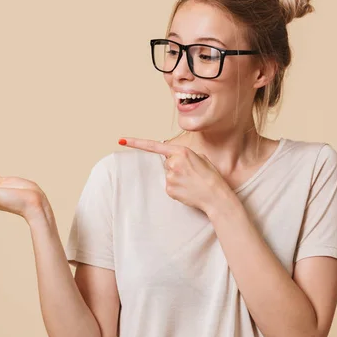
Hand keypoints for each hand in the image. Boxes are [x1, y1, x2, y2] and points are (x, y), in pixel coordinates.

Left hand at [118, 137, 232, 213]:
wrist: (215, 196)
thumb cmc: (210, 176)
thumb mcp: (200, 158)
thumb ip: (183, 155)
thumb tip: (171, 159)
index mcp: (181, 151)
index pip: (155, 146)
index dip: (136, 143)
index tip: (121, 140)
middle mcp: (173, 163)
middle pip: (167, 162)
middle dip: (177, 166)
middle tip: (192, 173)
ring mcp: (170, 177)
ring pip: (168, 174)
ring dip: (178, 178)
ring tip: (191, 182)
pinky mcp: (169, 189)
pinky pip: (169, 186)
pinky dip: (177, 188)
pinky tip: (188, 190)